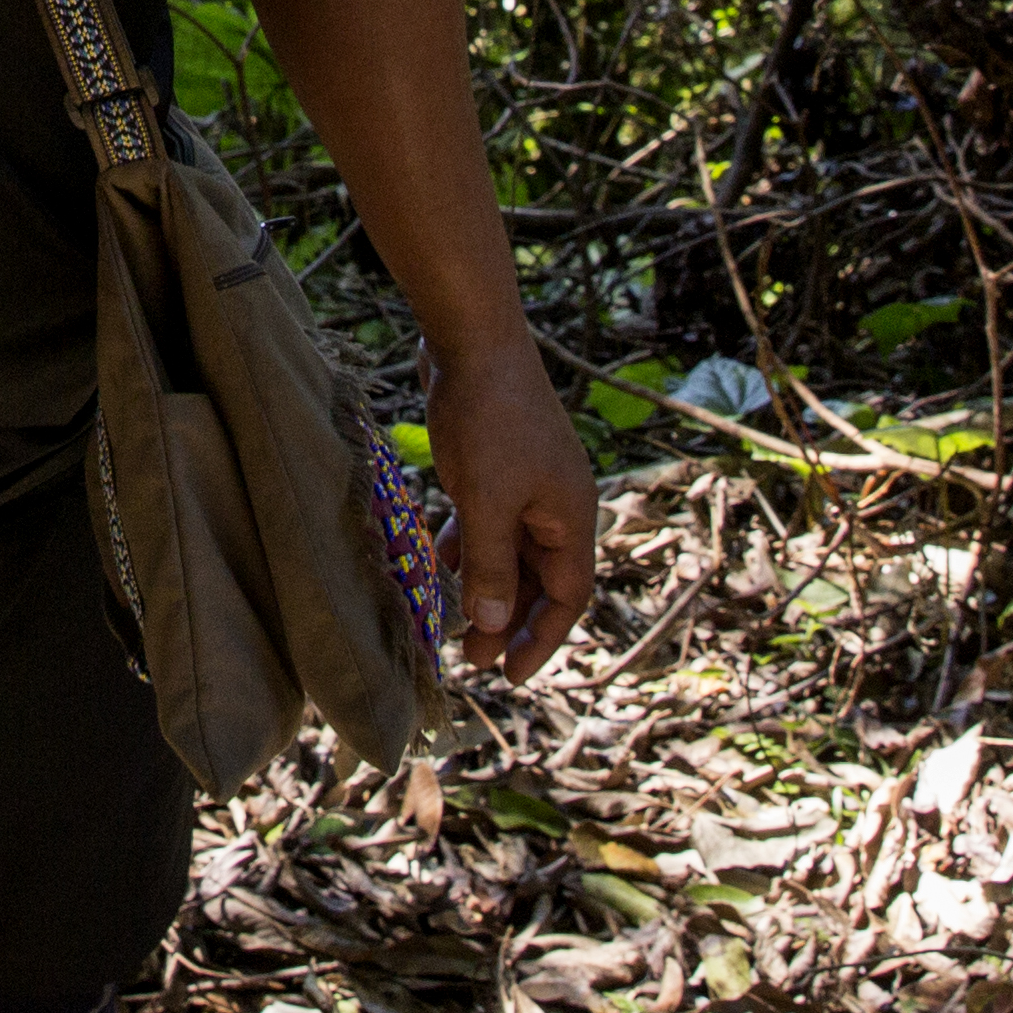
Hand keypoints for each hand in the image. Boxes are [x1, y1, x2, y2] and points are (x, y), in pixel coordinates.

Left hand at [431, 343, 599, 679]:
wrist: (472, 338)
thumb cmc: (489, 418)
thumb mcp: (487, 500)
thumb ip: (491, 565)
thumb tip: (491, 624)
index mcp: (570, 516)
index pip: (569, 596)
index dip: (541, 639)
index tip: (508, 674)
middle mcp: (556, 503)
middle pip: (538, 579)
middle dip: (507, 621)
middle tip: (470, 658)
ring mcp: (527, 482)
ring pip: (510, 552)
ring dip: (485, 588)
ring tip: (452, 625)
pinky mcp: (495, 463)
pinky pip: (488, 520)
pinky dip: (469, 545)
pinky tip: (441, 561)